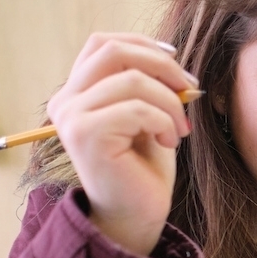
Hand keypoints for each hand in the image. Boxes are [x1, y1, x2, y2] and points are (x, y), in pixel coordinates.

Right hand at [47, 33, 196, 256]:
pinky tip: (170, 143)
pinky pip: (138, 109)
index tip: (177, 65)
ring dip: (170, 102)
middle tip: (190, 90)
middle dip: (162, 65)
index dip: (143, 45)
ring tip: (180, 129)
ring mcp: (71, 117)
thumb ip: (149, 83)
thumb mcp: (149, 115)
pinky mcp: (86, 134)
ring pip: (132, 80)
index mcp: (77, 92)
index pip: (103, 43)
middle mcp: (66, 101)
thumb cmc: (144, 168)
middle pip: (114, 50)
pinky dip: (165, 122)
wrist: (136, 214)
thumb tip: (170, 57)